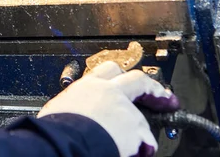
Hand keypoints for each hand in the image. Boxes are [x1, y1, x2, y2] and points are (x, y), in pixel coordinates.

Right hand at [38, 62, 179, 156]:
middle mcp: (107, 91)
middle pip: (136, 79)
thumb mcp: (58, 110)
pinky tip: (140, 152)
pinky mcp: (134, 127)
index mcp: (86, 86)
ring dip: (143, 128)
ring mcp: (124, 108)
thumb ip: (73, 106)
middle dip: (151, 87)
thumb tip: (70, 116)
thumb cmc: (56, 128)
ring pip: (142, 115)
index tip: (127, 79)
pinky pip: (146, 138)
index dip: (121, 75)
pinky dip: (144, 147)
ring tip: (144, 143)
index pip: (108, 70)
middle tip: (163, 96)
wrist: (64, 140)